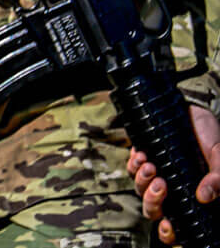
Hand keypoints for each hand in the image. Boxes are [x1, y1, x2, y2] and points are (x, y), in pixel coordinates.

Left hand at [128, 105, 219, 243]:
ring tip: (150, 166)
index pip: (175, 224)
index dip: (169, 231)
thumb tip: (203, 197)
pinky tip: (141, 155)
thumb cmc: (211, 139)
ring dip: (142, 180)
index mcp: (189, 197)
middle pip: (152, 209)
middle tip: (161, 184)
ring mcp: (158, 174)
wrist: (197, 111)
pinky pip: (132, 168)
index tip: (168, 224)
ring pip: (140, 189)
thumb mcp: (219, 158)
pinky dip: (134, 164)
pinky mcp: (146, 157)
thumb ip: (217, 179)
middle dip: (152, 200)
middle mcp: (172, 190)